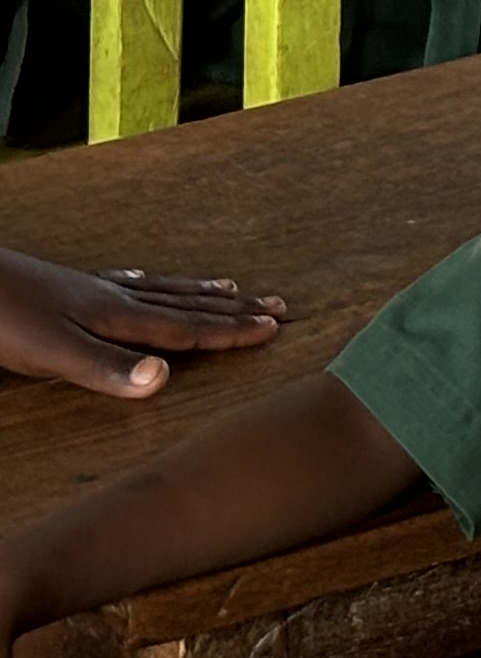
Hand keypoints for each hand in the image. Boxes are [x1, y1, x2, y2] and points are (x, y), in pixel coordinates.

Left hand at [0, 250, 282, 395]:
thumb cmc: (6, 321)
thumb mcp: (54, 353)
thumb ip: (108, 367)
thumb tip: (165, 378)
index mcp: (118, 318)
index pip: (186, 328)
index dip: (231, 331)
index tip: (273, 328)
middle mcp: (116, 300)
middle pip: (186, 306)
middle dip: (233, 309)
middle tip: (277, 306)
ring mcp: (94, 291)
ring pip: (162, 292)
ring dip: (200, 293)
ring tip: (232, 287)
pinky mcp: (70, 288)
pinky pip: (125, 284)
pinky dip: (148, 284)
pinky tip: (145, 279)